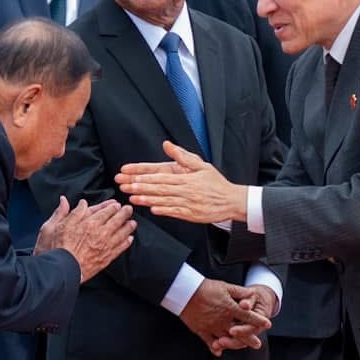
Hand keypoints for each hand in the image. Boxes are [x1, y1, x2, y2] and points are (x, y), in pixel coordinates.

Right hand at [35, 197, 136, 280]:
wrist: (64, 268)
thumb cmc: (58, 247)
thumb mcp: (56, 225)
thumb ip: (69, 212)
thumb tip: (76, 201)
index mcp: (89, 223)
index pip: (105, 211)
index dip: (112, 206)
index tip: (116, 204)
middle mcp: (100, 233)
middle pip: (116, 220)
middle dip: (124, 213)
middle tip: (129, 209)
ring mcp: (105, 246)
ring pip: (121, 233)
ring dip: (128, 227)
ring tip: (133, 223)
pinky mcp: (106, 257)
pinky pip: (120, 248)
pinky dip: (126, 242)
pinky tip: (129, 239)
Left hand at [115, 142, 248, 223]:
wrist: (232, 200)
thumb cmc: (216, 183)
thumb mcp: (201, 165)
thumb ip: (183, 156)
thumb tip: (167, 144)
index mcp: (187, 178)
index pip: (163, 176)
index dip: (147, 177)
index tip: (133, 176)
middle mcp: (187, 191)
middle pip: (161, 189)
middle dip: (142, 188)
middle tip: (127, 187)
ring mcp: (189, 204)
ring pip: (165, 201)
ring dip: (148, 200)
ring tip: (134, 199)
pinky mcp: (192, 215)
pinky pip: (175, 212)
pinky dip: (164, 211)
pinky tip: (152, 210)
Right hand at [180, 279, 269, 354]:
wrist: (185, 292)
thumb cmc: (205, 288)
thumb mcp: (225, 286)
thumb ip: (240, 292)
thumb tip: (252, 293)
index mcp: (230, 308)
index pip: (248, 316)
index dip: (259, 320)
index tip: (267, 324)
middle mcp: (223, 320)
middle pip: (240, 332)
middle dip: (250, 338)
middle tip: (257, 344)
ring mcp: (212, 327)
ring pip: (227, 339)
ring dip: (236, 344)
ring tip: (241, 347)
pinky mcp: (202, 330)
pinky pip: (209, 342)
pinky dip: (215, 348)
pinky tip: (219, 352)